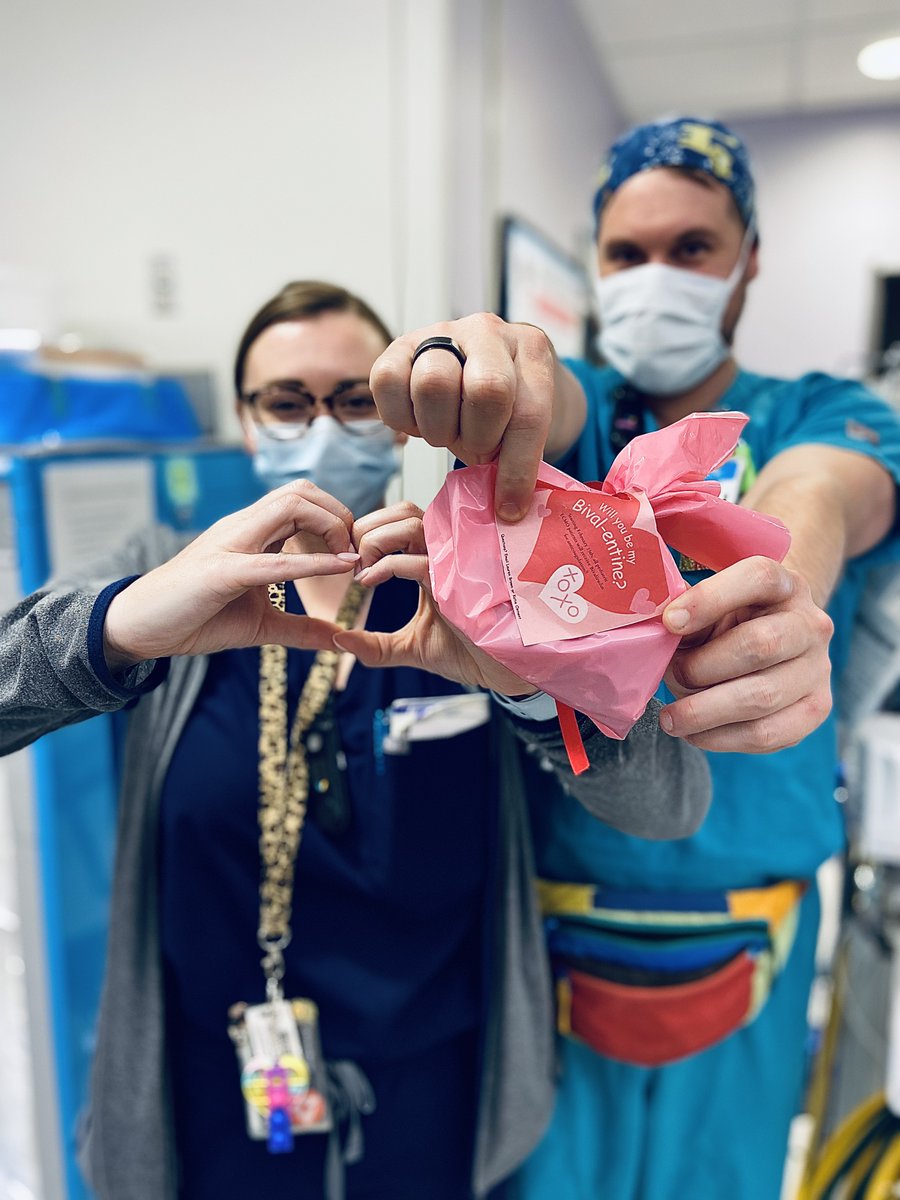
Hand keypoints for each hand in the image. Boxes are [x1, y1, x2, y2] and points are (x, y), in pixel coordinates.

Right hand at [102, 481, 359, 665]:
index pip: (302, 500)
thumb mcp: (260, 625)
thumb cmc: (195, 617)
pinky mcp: (221, 572)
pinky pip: (273, 560)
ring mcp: (231, 544)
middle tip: (356, 552)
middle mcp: (243, 528)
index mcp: (252, 534)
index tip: (355, 555)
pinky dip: (311, 562)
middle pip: (301, 490)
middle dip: (339, 514)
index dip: (337, 520)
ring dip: (330, 526)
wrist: (140, 628)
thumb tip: (338, 640)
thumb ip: (300, 629)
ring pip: (289, 504)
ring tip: (348, 559)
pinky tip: (340, 568)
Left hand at [333, 502, 538, 695]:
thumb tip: (339, 642)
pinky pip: (418, 559)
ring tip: (362, 572)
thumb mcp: (410, 648)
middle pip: (403, 512)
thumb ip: (375, 646)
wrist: (501, 672)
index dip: (370, 532)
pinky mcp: (459, 582)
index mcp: (435, 559)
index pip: (400, 520)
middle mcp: (446, 553)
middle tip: (353, 563)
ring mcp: (455, 564)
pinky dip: (386, 566)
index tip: (353, 564)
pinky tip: (369, 583)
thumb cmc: (467, 653)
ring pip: (411, 524)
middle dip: (368, 530)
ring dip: (376, 542)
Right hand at [370, 313, 564, 521]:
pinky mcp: (399, 343)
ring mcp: (441, 332)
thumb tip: (505, 512)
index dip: (517, 469)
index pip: (528, 414)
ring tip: (447, 431)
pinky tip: (419, 420)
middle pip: (486, 391)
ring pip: (433, 384)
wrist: (475, 369)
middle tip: (477, 446)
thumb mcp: (519, 427)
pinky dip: (401, 417)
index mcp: (531, 350)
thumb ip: (515, 457)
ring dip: (439, 428)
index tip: (509, 507)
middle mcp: (487, 330)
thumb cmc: (500, 407)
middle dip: (479, 437)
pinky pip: (388, 382)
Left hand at [658, 556, 833, 752]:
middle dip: (703, 667)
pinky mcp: (816, 709)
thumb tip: (658, 637)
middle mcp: (811, 624)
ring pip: (762, 697)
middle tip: (672, 675)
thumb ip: (687, 617)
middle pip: (761, 644)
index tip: (669, 622)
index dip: (709, 599)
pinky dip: (721, 738)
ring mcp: (819, 669)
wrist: (774, 645)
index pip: (758, 579)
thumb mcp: (707, 608)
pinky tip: (695, 732)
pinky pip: (767, 734)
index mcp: (784, 585)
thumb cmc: (726, 624)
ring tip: (672, 717)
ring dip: (705, 711)